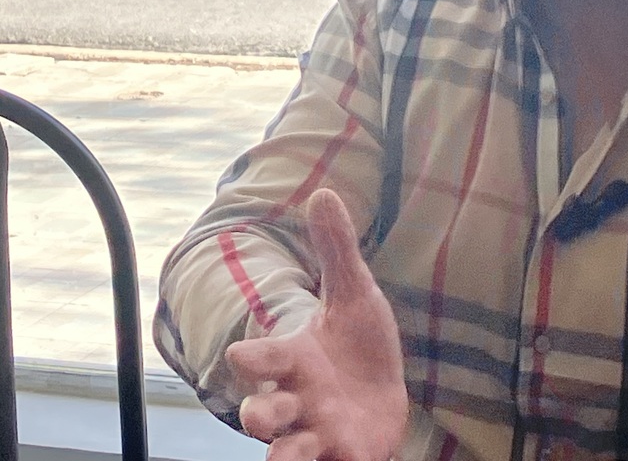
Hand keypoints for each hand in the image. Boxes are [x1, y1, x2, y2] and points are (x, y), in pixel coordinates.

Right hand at [226, 188, 407, 460]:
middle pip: (263, 414)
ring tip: (285, 459)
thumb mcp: (355, 295)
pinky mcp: (343, 456)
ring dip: (284, 457)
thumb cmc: (361, 346)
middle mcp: (299, 400)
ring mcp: (318, 433)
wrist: (384, 394)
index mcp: (296, 359)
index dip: (253, 357)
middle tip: (258, 415)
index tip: (243, 354)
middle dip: (258, 416)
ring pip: (287, 454)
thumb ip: (336, 250)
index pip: (262, 358)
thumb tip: (323, 193)